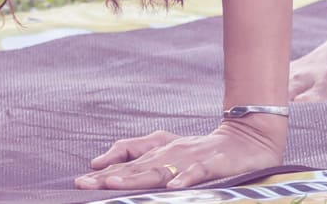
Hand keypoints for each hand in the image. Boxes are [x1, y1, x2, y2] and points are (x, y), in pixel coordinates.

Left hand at [74, 119, 284, 191]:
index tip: (80, 182)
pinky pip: (199, 173)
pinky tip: (174, 187)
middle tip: (84, 186)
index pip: (126, 163)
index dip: (103, 172)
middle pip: (135, 168)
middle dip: (109, 178)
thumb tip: (97, 164)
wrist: (246, 138)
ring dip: (136, 178)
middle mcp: (170, 153)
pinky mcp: (214, 165)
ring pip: (160, 170)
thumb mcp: (165, 148)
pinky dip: (186, 178)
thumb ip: (133, 151)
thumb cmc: (201, 149)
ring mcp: (191, 159)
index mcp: (158, 151)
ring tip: (114, 185)